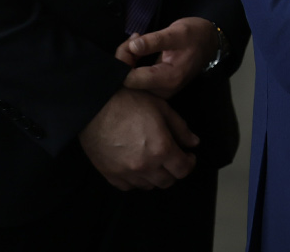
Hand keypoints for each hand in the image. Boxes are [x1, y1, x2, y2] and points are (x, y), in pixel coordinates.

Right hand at [77, 88, 199, 189]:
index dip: (190, 163)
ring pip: (148, 186)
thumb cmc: (131, 102)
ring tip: (155, 162)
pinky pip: (127, 187)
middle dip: (174, 171)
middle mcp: (144, 166)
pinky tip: (137, 167)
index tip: (189, 156)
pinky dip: (135, 180)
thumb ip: (181, 128)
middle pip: (167, 182)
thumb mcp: (163, 109)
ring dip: (155, 177)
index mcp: (161, 149)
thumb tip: (194, 143)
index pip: (183, 170)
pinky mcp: (109, 175)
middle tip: (173, 159)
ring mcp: (125, 173)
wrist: (95, 106)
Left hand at [115, 17, 219, 99]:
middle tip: (133, 40)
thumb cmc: (195, 35)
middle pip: (129, 83)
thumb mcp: (177, 32)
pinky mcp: (158, 90)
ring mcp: (161, 93)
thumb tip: (132, 46)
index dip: (124, 61)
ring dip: (128, 64)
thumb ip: (154, 40)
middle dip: (124, 61)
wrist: (210, 43)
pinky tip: (137, 54)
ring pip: (130, 83)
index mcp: (169, 78)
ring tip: (136, 44)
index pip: (131, 79)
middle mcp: (164, 91)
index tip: (130, 43)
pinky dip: (133, 68)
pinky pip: (137, 82)